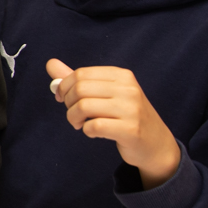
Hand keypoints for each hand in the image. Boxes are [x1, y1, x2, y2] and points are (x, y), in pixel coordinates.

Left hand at [47, 58, 179, 187]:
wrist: (156, 144)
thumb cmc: (126, 116)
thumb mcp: (105, 93)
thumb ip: (78, 80)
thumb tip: (51, 63)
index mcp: (121, 75)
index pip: (80, 74)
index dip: (64, 87)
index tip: (62, 99)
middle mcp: (128, 88)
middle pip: (79, 89)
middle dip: (68, 103)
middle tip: (73, 114)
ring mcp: (131, 109)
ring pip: (84, 106)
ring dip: (74, 118)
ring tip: (80, 124)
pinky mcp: (130, 129)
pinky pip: (94, 126)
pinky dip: (87, 130)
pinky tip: (93, 132)